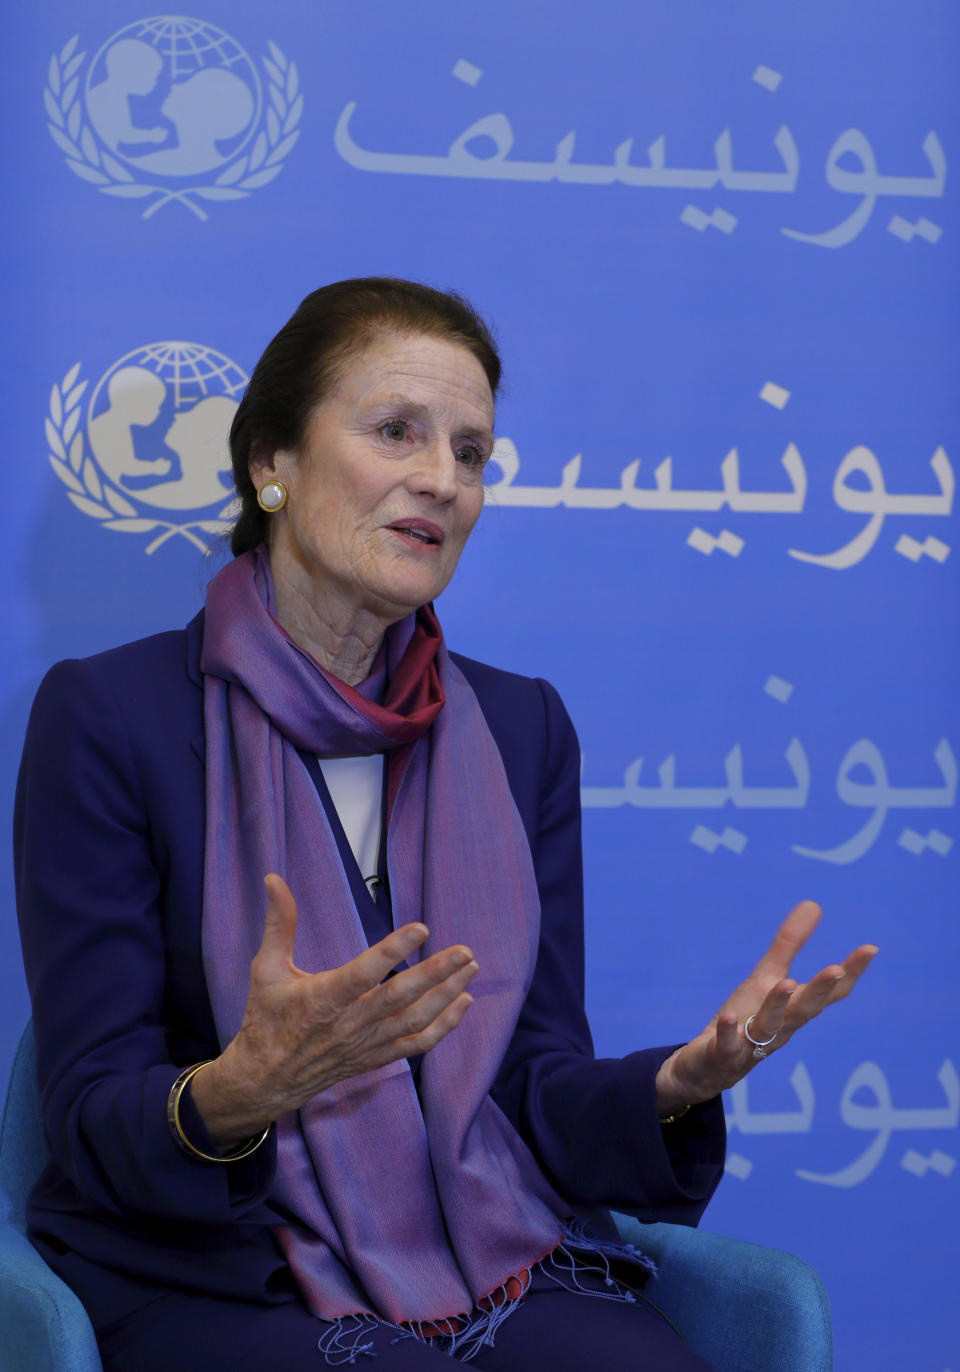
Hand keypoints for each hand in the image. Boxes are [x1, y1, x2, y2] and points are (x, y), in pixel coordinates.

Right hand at [191, 874, 477, 1148]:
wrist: (264, 1081)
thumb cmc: (265, 1018)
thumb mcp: (265, 969)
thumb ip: (278, 923)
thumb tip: (273, 879)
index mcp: (322, 999)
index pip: (363, 973)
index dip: (393, 951)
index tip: (421, 928)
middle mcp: (349, 1024)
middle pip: (400, 998)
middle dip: (436, 973)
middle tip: (466, 951)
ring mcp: (365, 1044)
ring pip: (414, 1020)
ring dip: (446, 995)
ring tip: (471, 968)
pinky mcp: (375, 1058)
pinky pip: (416, 1045)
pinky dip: (444, 1026)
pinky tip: (464, 1003)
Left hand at [655, 901, 876, 1115]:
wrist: (709, 1066)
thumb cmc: (746, 1019)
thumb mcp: (766, 978)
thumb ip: (789, 944)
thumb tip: (814, 904)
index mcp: (794, 1010)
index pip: (827, 993)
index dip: (850, 973)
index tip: (870, 948)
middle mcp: (780, 1027)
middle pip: (804, 1009)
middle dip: (820, 989)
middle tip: (836, 969)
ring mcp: (752, 1043)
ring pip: (769, 1025)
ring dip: (778, 1004)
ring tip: (786, 983)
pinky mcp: (723, 1054)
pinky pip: (728, 1044)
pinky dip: (730, 1031)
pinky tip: (731, 1015)